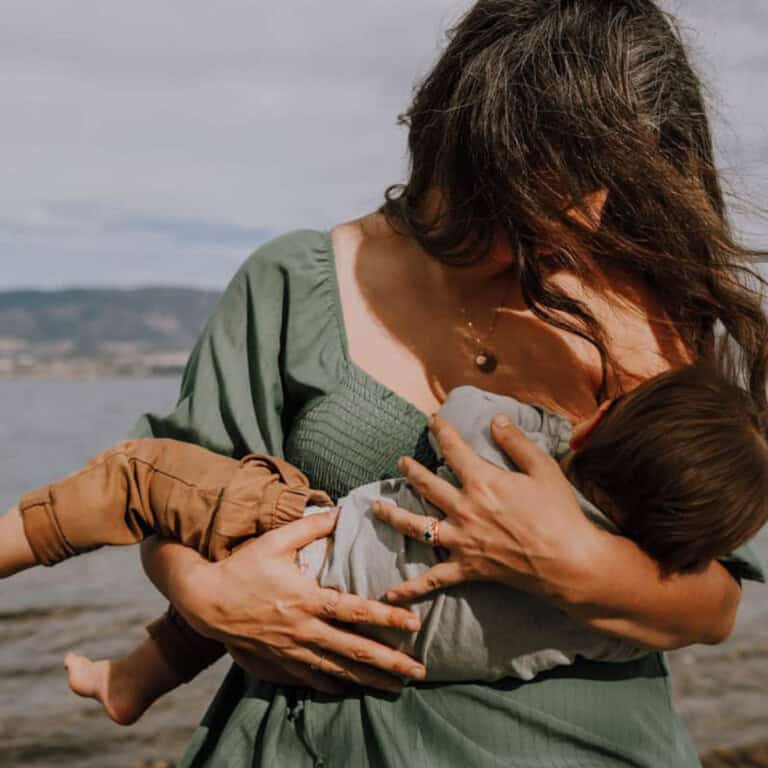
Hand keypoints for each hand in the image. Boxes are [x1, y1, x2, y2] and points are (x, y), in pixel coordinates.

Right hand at [143, 510, 425, 693]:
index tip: (413, 624)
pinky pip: (313, 678)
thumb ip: (311, 526)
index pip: (355, 611)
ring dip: (370, 680)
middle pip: (354, 650)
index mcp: (307, 599)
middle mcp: (304, 629)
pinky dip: (335, 686)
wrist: (206, 601)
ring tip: (397, 687)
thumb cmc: (243, 566)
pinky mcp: (280, 661)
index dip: (386, 618)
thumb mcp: (276, 540)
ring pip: (338, 670)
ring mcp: (292, 650)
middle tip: (418, 671)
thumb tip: (341, 511)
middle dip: (389, 663)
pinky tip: (352, 690)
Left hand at [373, 414, 598, 603]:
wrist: (569, 562)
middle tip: (400, 462)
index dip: (441, 432)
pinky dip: (411, 588)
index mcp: (481, 482)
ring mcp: (461, 540)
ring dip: (394, 515)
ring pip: (416, 526)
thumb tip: (494, 419)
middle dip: (411, 470)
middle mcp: (463, 509)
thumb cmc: (559, 513)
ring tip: (376, 507)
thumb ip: (516, 441)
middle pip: (427, 485)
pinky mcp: (466, 568)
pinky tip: (390, 594)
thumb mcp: (542, 468)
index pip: (453, 449)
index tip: (432, 421)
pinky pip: (433, 579)